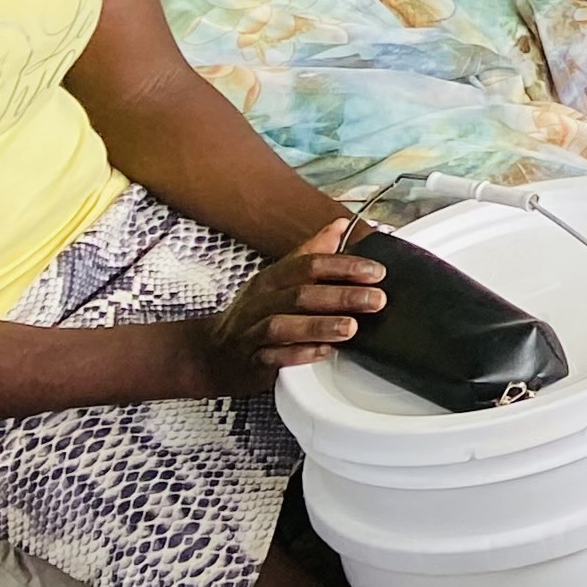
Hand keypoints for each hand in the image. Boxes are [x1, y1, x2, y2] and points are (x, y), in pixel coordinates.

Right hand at [194, 219, 382, 396]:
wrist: (210, 353)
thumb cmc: (253, 313)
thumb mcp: (277, 279)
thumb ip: (310, 253)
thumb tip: (339, 225)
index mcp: (271, 279)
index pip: (308, 264)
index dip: (343, 266)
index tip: (376, 272)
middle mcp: (260, 302)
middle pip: (301, 294)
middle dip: (341, 296)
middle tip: (376, 300)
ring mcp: (252, 332)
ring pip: (284, 325)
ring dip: (320, 326)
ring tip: (351, 328)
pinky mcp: (251, 360)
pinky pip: (273, 357)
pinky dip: (299, 354)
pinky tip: (324, 352)